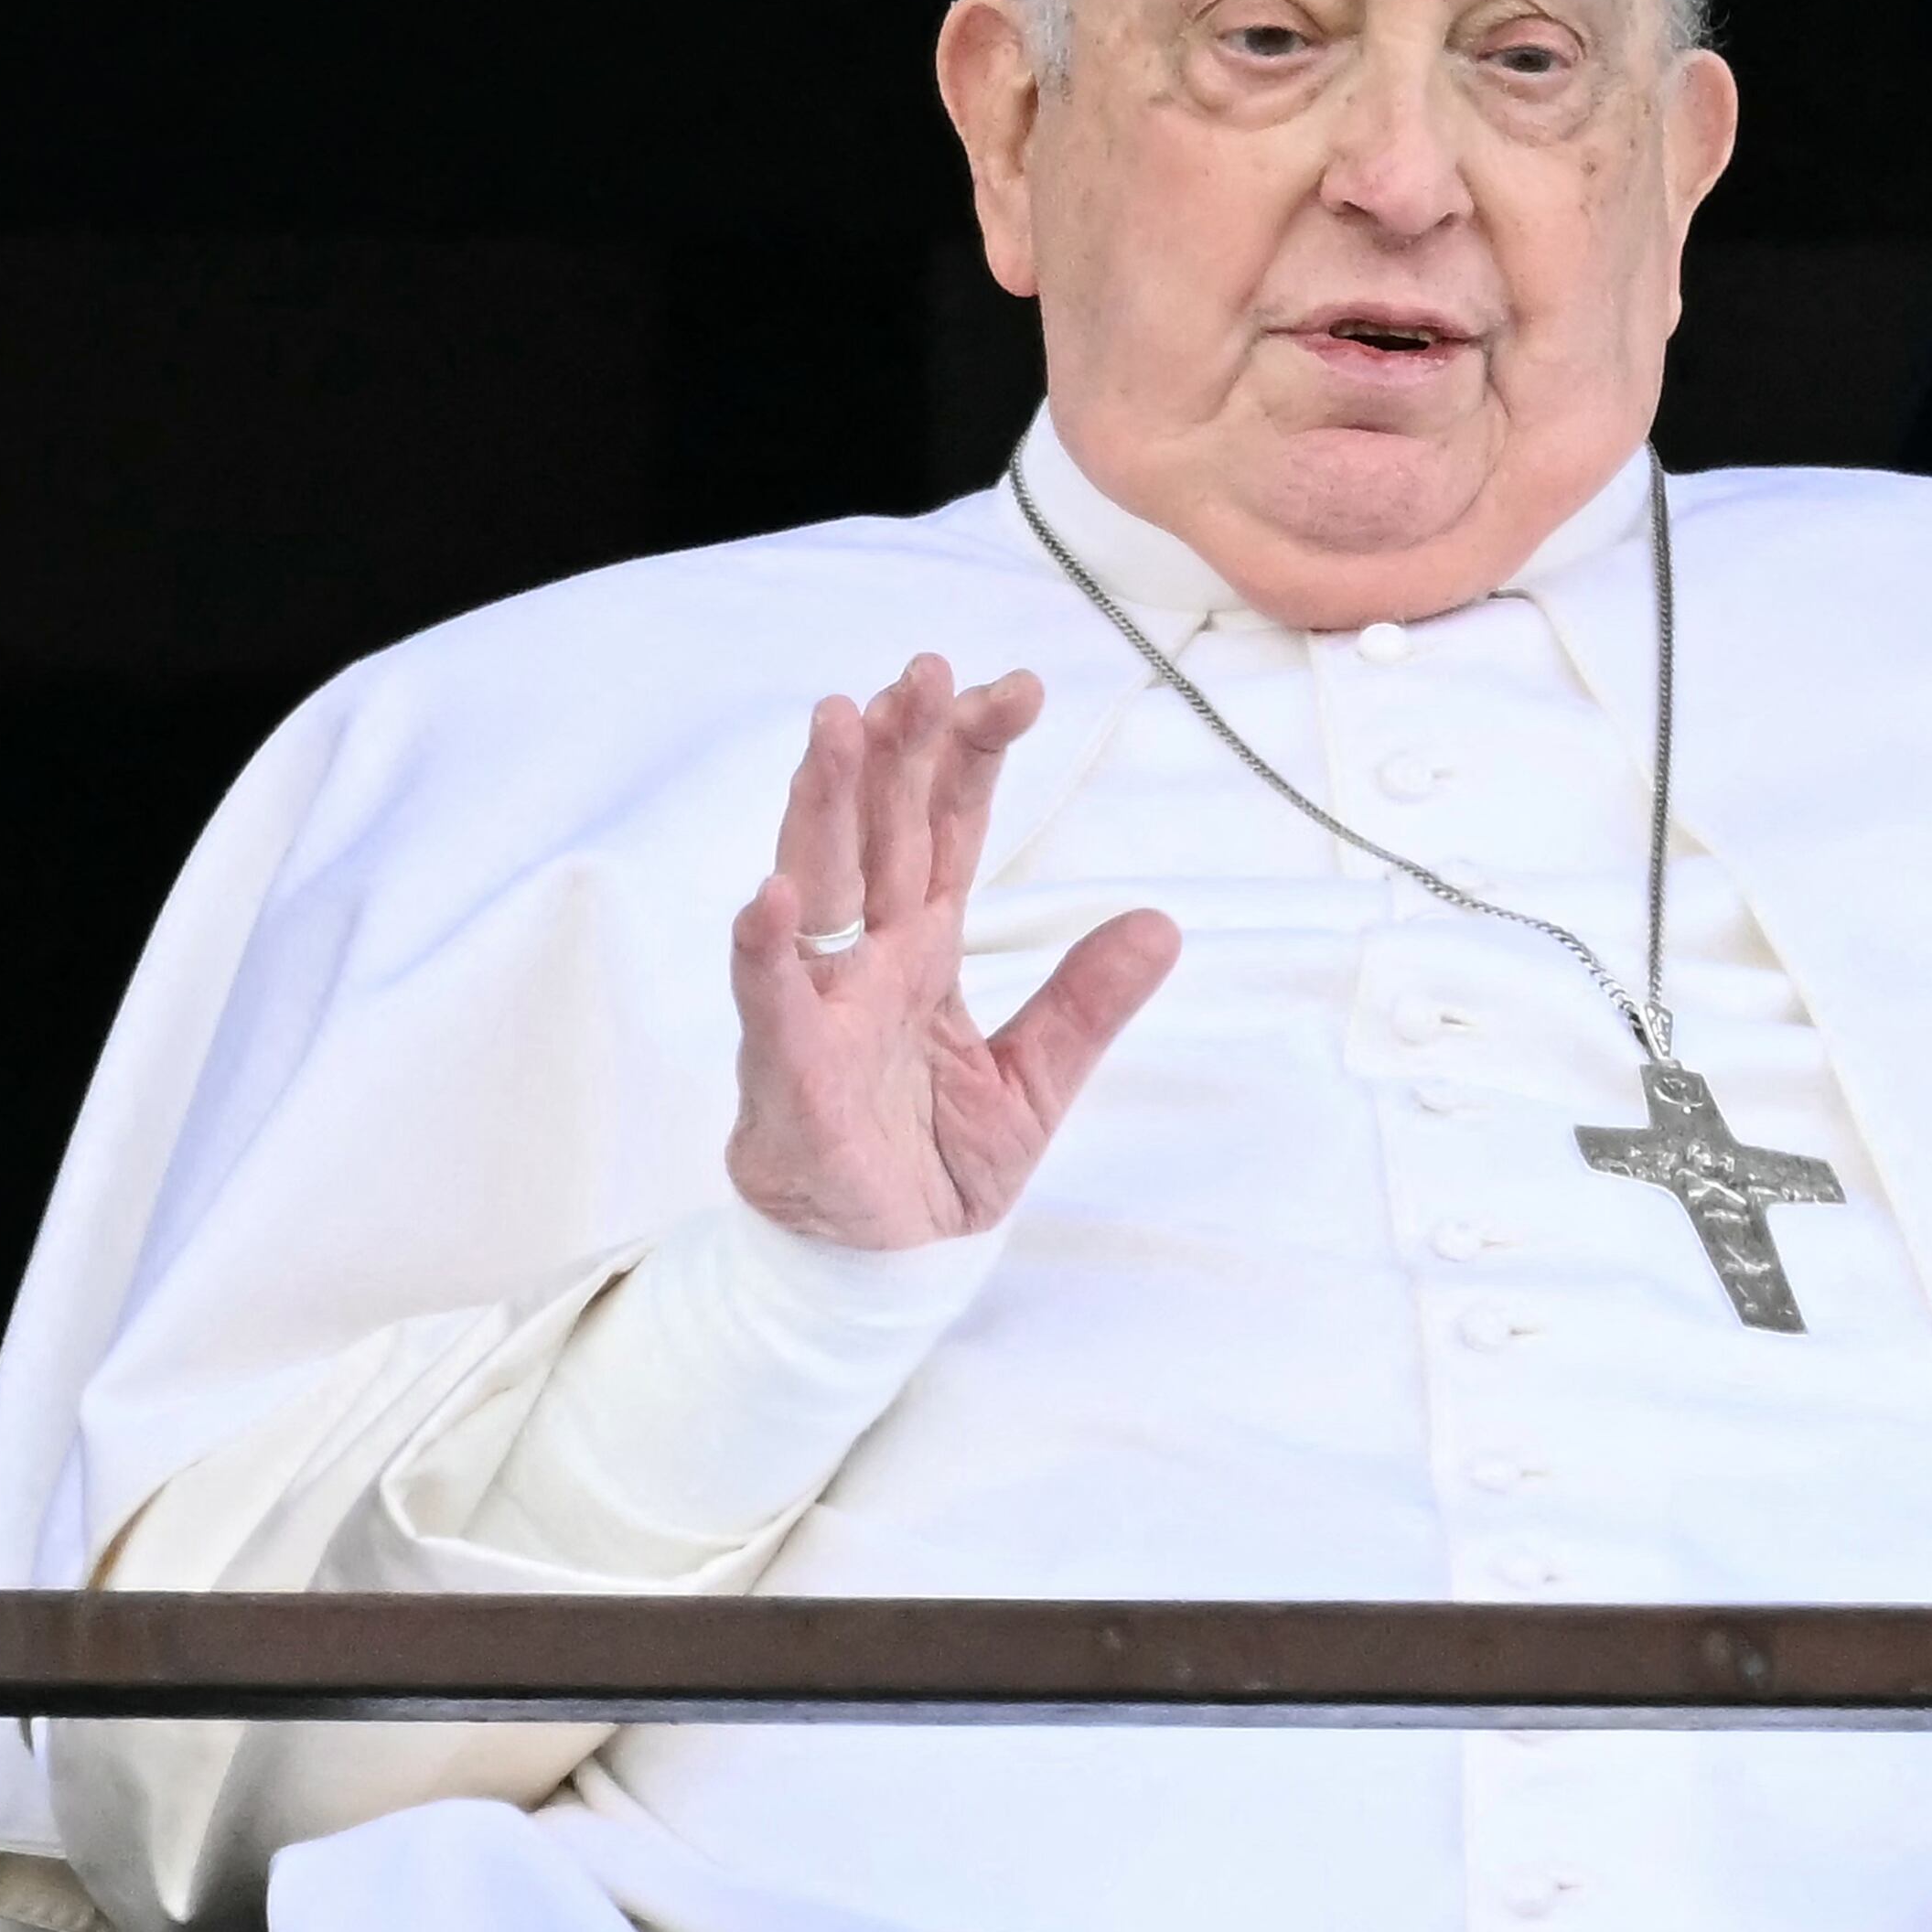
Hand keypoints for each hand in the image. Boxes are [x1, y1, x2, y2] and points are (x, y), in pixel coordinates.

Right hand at [723, 656, 1179, 1247]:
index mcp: (926, 949)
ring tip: (838, 721)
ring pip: (820, 881)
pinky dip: (769, 947)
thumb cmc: (937, 1164)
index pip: (947, 829)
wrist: (883, 1264)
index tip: (1015, 686)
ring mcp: (822, 1003)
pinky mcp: (791, 1067)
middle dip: (899, 746)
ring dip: (824, 802)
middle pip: (881, 829)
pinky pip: (772, 998)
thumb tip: (1162, 923)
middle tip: (925, 667)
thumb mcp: (1037, 1079)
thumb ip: (1089, 1001)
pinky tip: (773, 894)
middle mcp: (868, 957)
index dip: (973, 756)